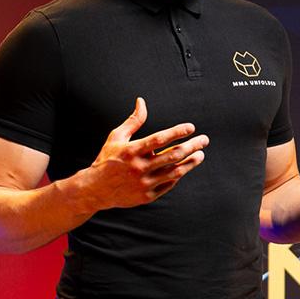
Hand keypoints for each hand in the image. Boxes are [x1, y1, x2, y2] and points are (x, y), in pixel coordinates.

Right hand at [88, 97, 207, 209]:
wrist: (95, 189)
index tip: (191, 127)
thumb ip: (133, 121)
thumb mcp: (116, 137)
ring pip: (174, 172)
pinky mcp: (146, 196)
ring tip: (200, 155)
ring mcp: (144, 183)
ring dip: (190, 163)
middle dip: (192, 146)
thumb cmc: (107, 159)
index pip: (159, 139)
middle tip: (204, 140)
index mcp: (132, 151)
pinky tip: (185, 167)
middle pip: (172, 155)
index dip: (177, 132)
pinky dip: (178, 176)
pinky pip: (168, 185)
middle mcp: (139, 167)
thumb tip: (142, 101)